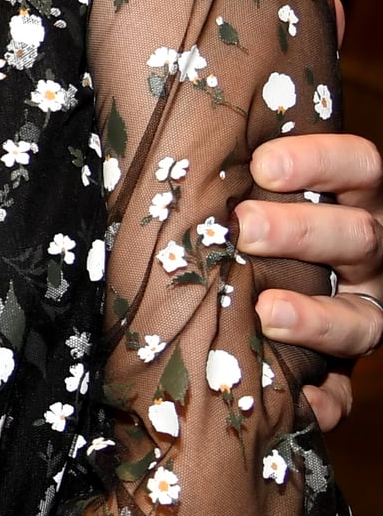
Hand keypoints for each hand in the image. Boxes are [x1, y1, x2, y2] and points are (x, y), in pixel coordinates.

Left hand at [238, 114, 380, 432]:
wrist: (257, 282)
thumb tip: (154, 114)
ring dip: (317, 318)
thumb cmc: (246, 224)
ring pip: (362, 319)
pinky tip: (302, 401)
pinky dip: (327, 401)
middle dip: (303, 231)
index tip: (264, 163)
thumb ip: (231, 169)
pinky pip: (346, 393)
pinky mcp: (345, 371)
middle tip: (244, 227)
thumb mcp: (254, 190)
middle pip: (360, 237)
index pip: (361, 167)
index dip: (322, 161)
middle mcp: (369, 256)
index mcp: (354, 201)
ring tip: (267, 312)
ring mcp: (365, 313)